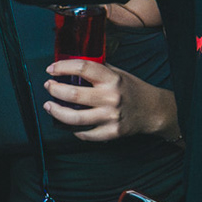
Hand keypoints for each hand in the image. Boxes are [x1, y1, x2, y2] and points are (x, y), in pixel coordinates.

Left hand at [43, 60, 179, 141]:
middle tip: (49, 87)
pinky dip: (73, 129)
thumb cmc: (132, 90)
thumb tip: (72, 67)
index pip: (83, 68)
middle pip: (73, 94)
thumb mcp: (118, 74)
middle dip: (55, 90)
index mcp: (112, 79)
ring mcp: (110, 116)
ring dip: (56, 111)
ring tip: (49, 106)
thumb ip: (98, 71)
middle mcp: (111, 97)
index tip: (52, 69)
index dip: (63, 67)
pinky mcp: (111, 132)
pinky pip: (84, 134)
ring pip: (74, 118)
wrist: (153, 111)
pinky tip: (68, 123)